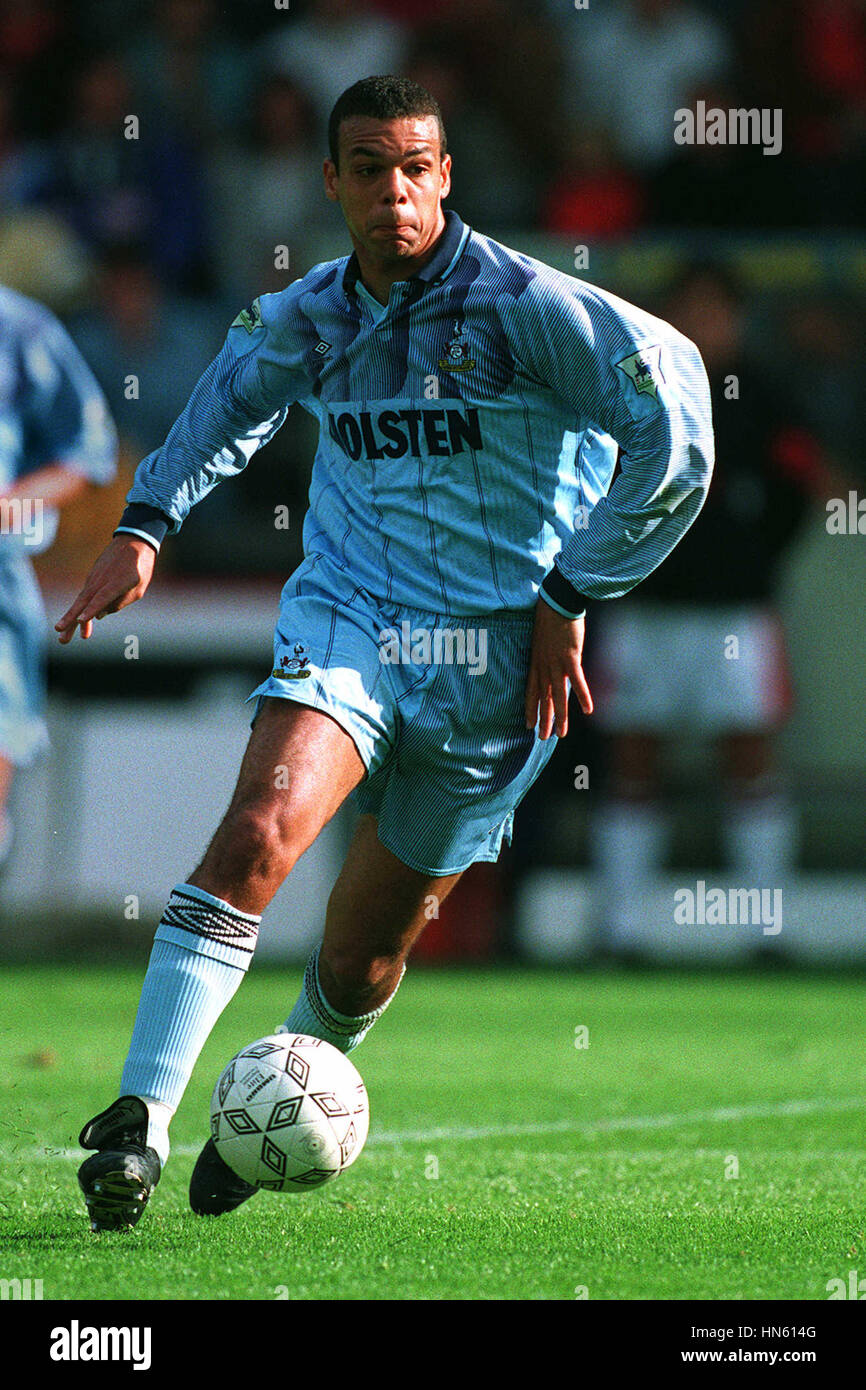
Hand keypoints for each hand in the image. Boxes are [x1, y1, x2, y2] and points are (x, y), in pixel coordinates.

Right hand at [55, 535, 156, 643]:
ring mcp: (94, 578)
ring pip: (82, 601)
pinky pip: (86, 596)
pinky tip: (82, 622)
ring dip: (72, 620)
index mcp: (118, 582)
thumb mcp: (139, 588)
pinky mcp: (92, 578)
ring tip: (63, 637)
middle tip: (61, 638)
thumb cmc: (140, 567)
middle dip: (70, 621)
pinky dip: (83, 609)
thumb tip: (100, 615)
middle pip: (84, 603)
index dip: (92, 609)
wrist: (133, 541)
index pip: (102, 598)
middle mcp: (102, 580)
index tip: (81, 620)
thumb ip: (121, 602)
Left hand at [524, 599, 592, 739]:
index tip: (528, 724)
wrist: (556, 601)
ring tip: (560, 734)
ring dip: (560, 716)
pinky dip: (583, 695)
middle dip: (543, 719)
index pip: (530, 690)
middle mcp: (544, 666)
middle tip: (543, 738)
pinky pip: (577, 681)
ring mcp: (556, 663)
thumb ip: (545, 652)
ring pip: (558, 696)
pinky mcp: (570, 657)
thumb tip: (550, 660)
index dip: (530, 708)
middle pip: (543, 698)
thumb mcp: (541, 638)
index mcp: (535, 662)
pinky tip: (588, 710)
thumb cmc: (549, 615)